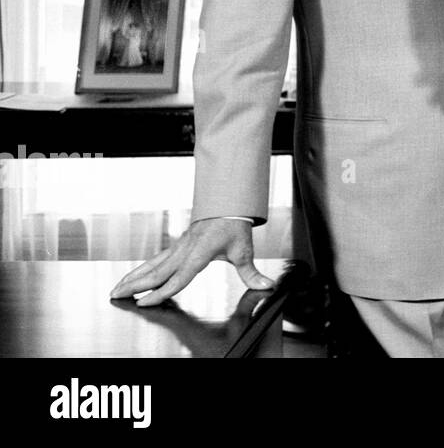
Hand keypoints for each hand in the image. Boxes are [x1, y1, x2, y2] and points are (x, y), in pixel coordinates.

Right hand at [108, 217, 273, 306]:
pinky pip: (156, 259)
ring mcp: (179, 247)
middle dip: (135, 285)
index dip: (161, 292)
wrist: (229, 203)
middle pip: (156, 271)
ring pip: (152, 264)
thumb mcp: (244, 250)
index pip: (178, 277)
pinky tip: (132, 277)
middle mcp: (185, 250)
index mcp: (199, 252)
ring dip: (133, 277)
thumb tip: (265, 285)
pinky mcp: (177, 245)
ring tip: (116, 289)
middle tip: (116, 296)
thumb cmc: (235, 225)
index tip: (144, 302)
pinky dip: (142, 269)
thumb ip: (251, 272)